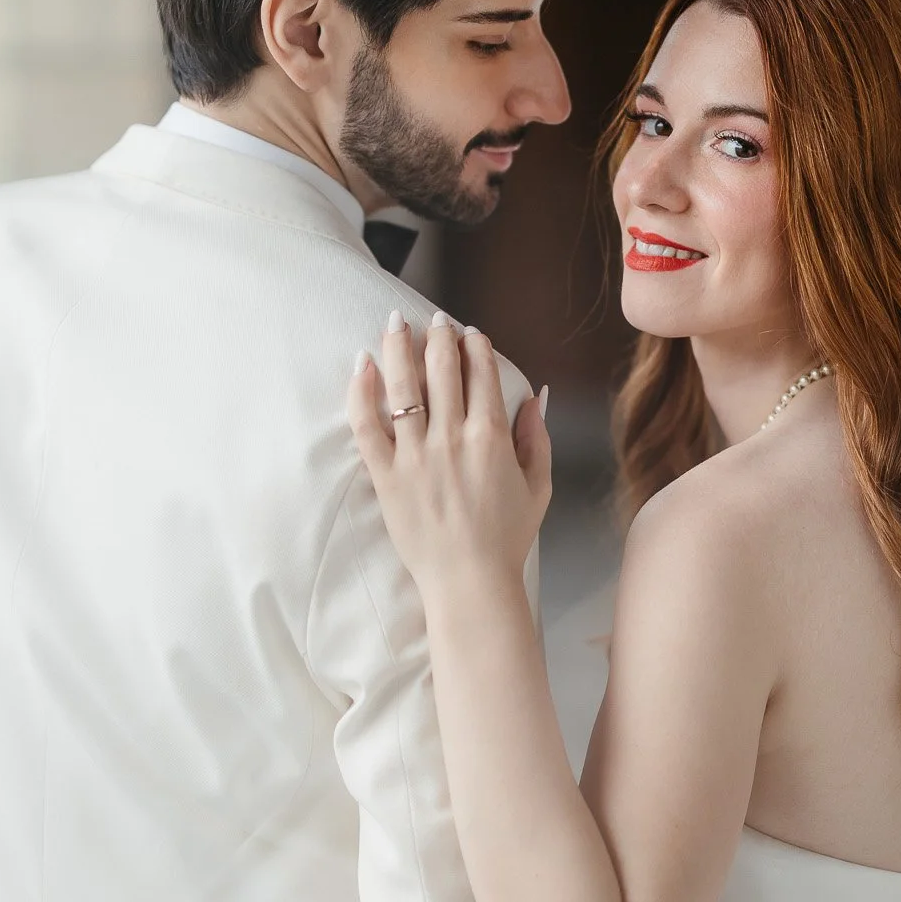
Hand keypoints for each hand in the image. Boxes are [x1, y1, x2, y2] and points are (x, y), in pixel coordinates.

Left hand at [347, 311, 551, 594]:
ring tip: (395, 323)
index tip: (470, 333)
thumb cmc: (507, 538)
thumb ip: (536, 437)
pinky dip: (361, 390)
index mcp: (491, 436)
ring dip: (399, 346)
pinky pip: (366, 425)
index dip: (475, 345)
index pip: (482, 372)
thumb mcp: (539, 486)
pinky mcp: (385, 475)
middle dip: (439, 335)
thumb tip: (535, 396)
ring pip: (402, 386)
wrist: (469, 582)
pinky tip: (362, 364)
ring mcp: (414, 455)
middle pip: (441, 368)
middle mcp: (451, 437)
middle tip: (436, 320)